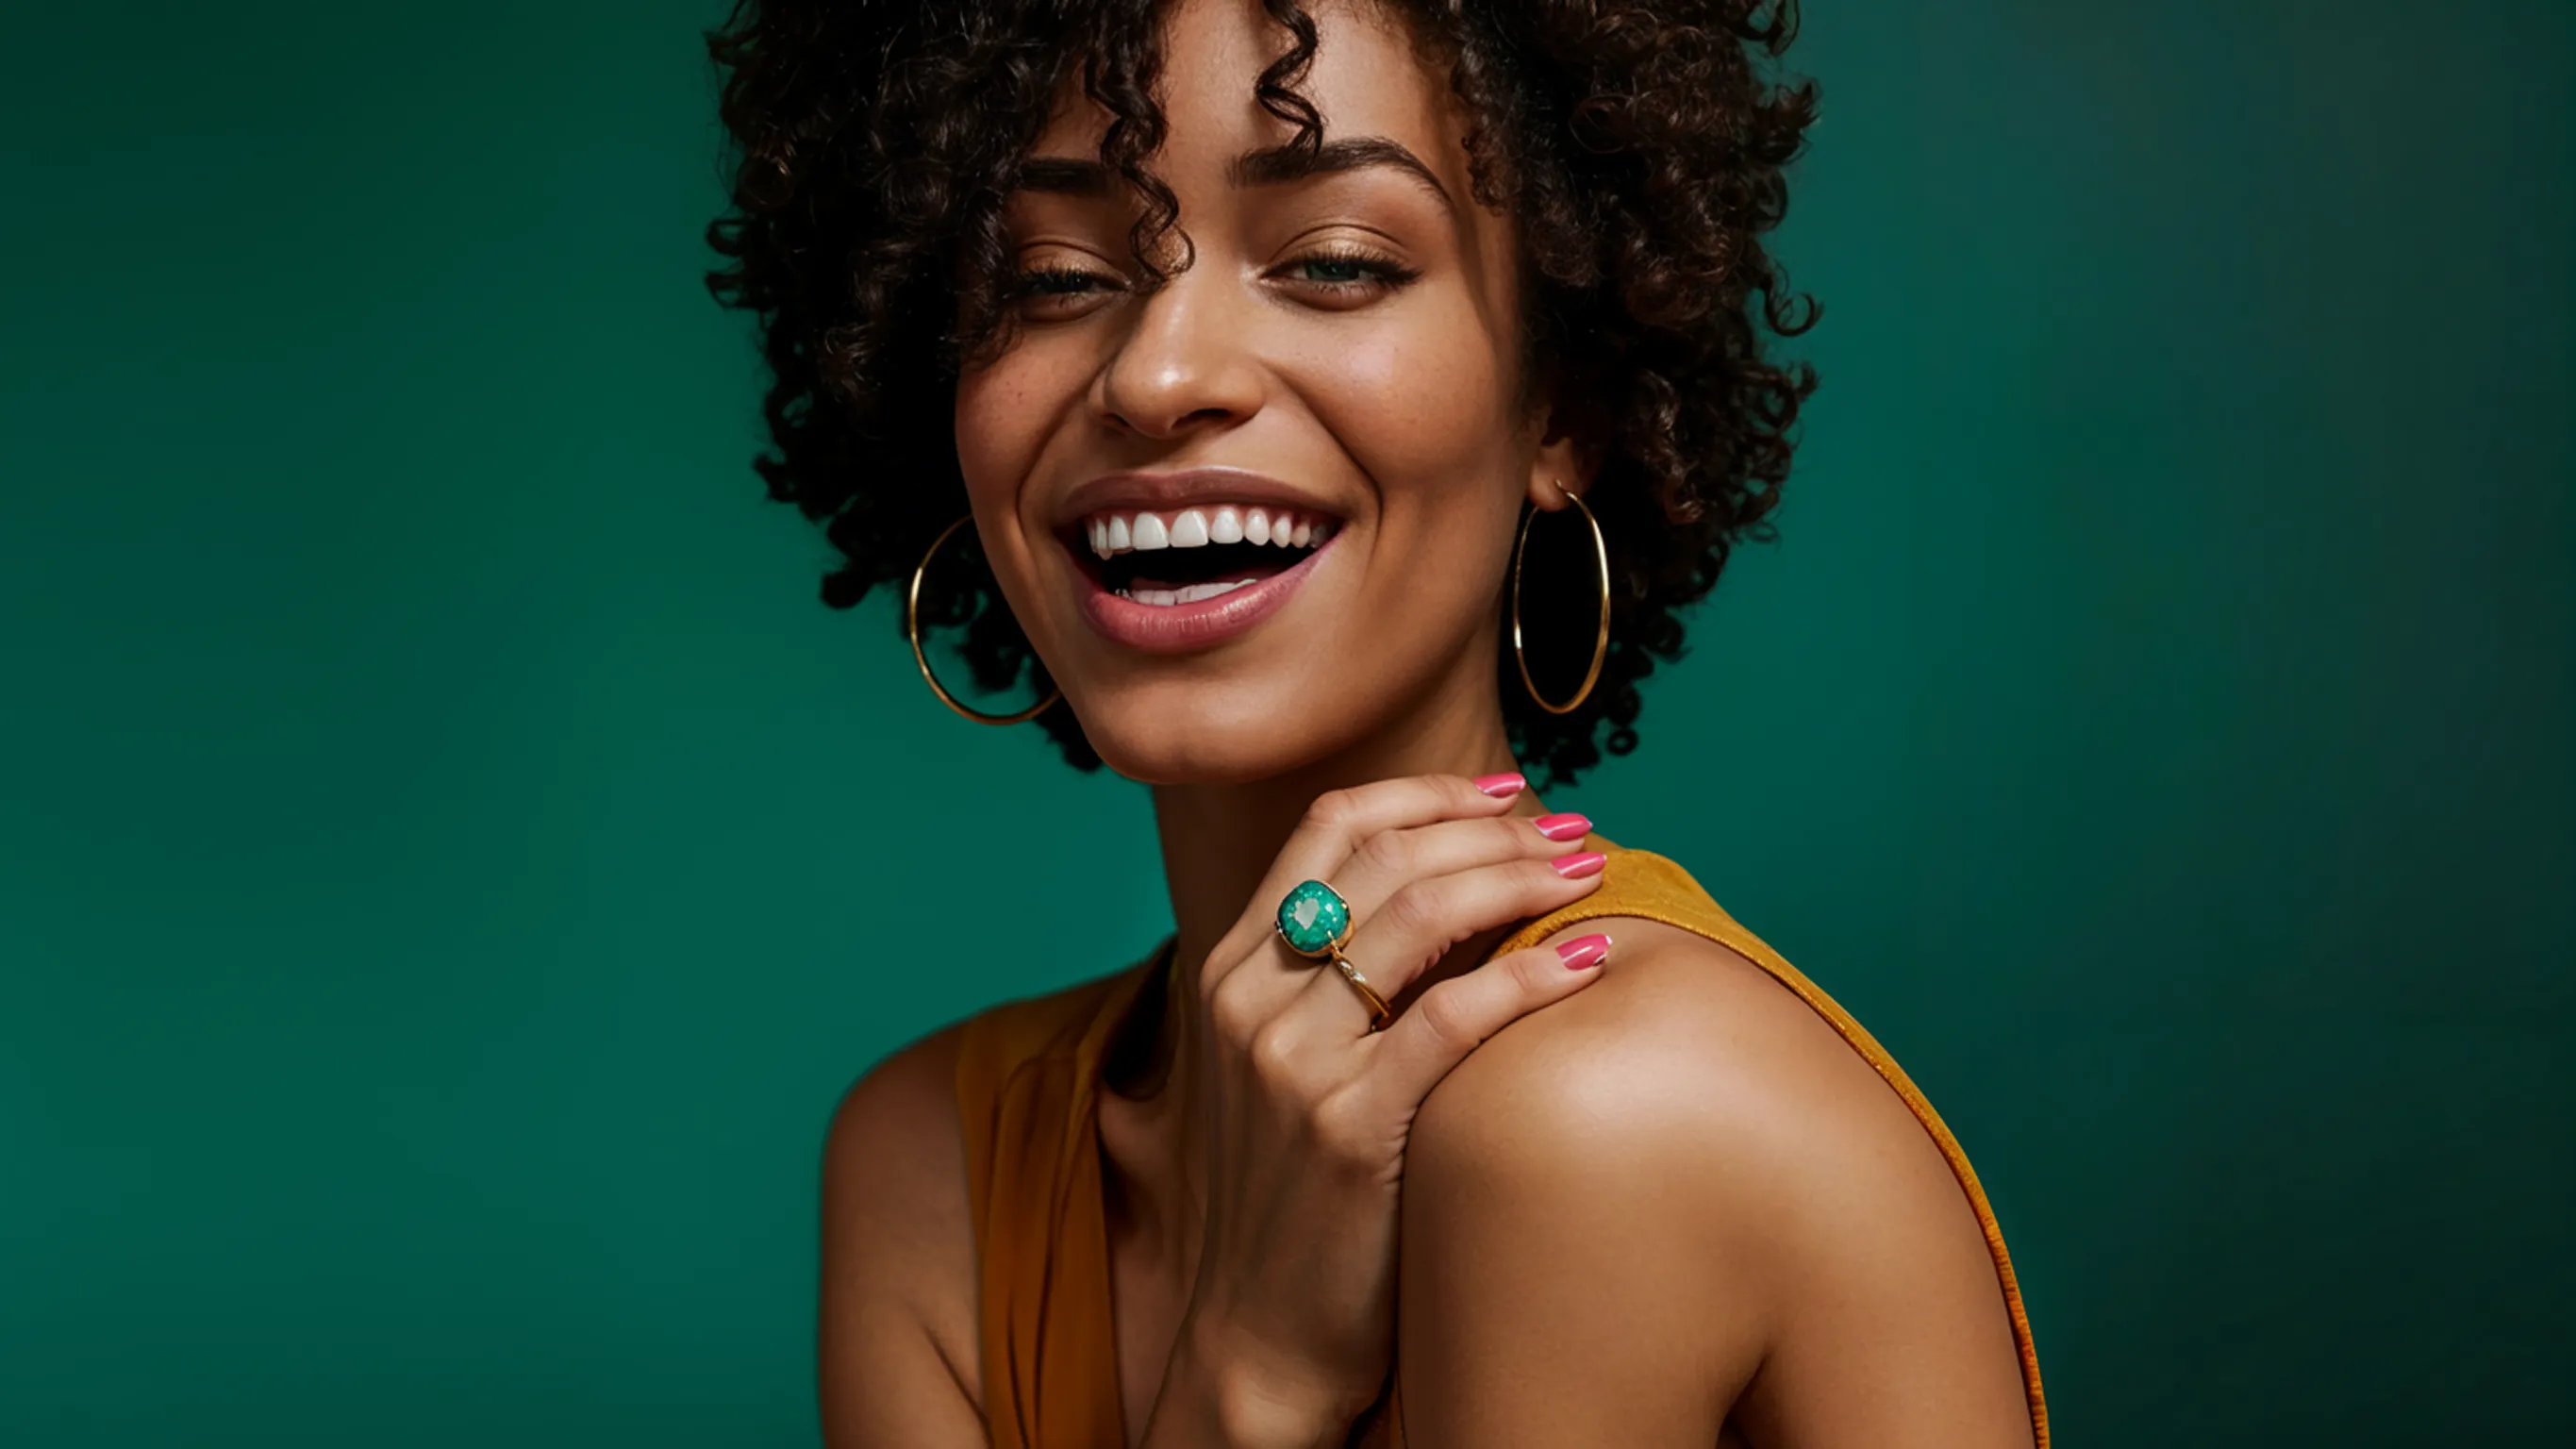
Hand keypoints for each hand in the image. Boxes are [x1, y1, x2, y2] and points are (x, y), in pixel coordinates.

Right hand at [1149, 772, 1613, 1446]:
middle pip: (1387, 856)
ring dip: (1519, 877)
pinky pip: (1451, 1018)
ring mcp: (1293, 1063)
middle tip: (1574, 831)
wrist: (1257, 1333)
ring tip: (1590, 874)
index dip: (1427, 792)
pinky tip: (1585, 962)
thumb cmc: (1293, 1198)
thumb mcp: (1283, 1067)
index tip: (1507, 790)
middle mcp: (1252, 1000)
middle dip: (1494, 828)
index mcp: (1232, 969)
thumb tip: (1443, 898)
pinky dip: (1527, 977)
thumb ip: (1331, 984)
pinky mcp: (1347, 1131)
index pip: (1330, 826)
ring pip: (1420, 915)